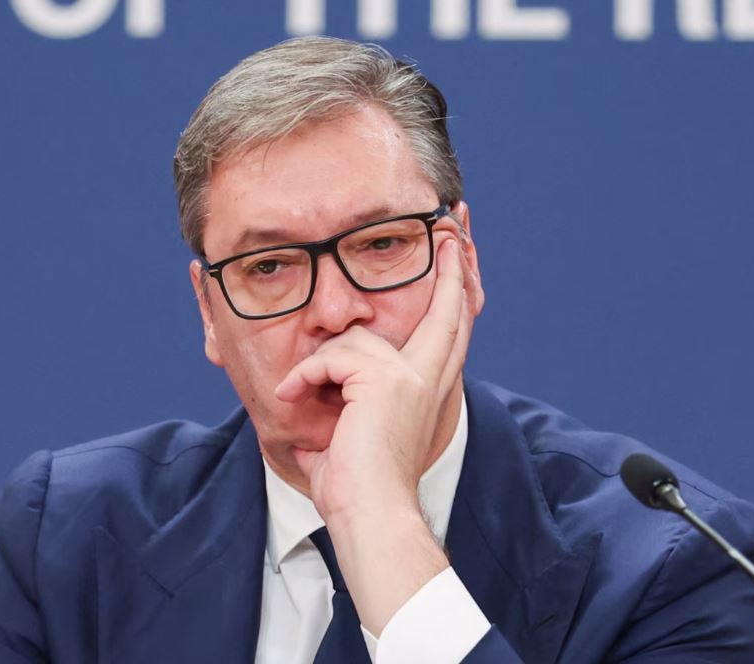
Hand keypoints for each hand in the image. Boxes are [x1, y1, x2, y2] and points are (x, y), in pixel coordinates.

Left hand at [273, 233, 476, 632]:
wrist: (368, 513)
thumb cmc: (355, 486)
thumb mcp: (349, 432)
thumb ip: (343, 402)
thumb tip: (303, 402)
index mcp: (428, 389)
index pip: (450, 329)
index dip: (455, 289)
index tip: (459, 248)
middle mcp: (429, 377)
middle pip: (450, 308)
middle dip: (454, 263)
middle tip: (454, 223)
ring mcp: (411, 376)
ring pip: (357, 340)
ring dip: (319, 366)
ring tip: (300, 392)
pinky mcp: (386, 380)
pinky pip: (331, 357)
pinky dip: (305, 378)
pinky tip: (294, 398)